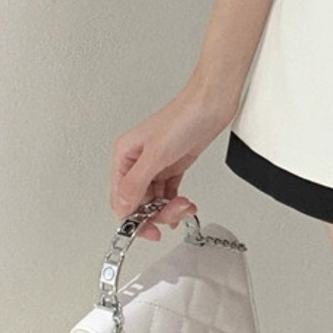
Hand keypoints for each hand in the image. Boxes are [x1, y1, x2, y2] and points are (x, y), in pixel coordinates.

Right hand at [110, 83, 237, 240]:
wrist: (212, 102)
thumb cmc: (184, 116)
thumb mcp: (156, 153)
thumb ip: (136, 183)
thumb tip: (122, 207)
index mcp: (125, 156)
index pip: (120, 198)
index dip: (133, 219)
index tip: (149, 230)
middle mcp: (138, 161)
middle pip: (138, 202)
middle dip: (156, 213)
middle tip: (174, 215)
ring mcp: (157, 163)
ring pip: (154, 199)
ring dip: (169, 208)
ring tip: (185, 207)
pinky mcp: (174, 164)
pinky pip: (168, 191)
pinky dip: (176, 201)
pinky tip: (185, 205)